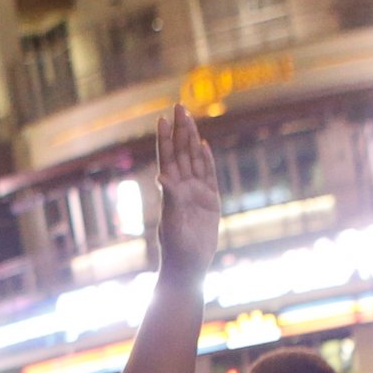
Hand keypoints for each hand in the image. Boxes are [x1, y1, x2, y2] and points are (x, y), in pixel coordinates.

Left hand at [154, 104, 220, 284]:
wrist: (188, 266)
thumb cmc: (176, 248)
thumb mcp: (172, 222)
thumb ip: (171, 198)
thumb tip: (161, 177)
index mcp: (170, 190)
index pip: (167, 158)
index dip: (165, 138)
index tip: (162, 118)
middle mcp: (182, 188)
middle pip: (181, 153)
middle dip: (180, 130)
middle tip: (179, 106)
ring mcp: (196, 193)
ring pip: (194, 160)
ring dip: (192, 139)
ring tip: (189, 118)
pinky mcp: (210, 202)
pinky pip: (209, 176)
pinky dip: (207, 160)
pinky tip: (204, 146)